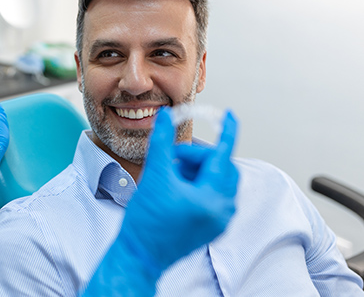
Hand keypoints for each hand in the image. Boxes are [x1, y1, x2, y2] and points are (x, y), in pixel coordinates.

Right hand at [118, 107, 238, 274]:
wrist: (139, 255)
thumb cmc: (146, 222)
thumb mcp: (154, 176)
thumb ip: (162, 143)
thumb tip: (165, 117)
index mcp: (212, 199)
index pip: (224, 156)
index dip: (227, 131)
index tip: (230, 115)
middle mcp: (222, 211)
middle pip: (220, 167)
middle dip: (198, 157)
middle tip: (175, 158)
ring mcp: (219, 220)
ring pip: (216, 180)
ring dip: (197, 169)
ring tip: (172, 174)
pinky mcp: (212, 225)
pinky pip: (213, 193)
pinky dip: (198, 182)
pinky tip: (177, 185)